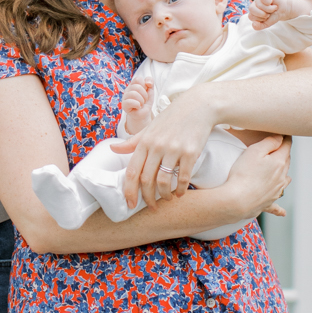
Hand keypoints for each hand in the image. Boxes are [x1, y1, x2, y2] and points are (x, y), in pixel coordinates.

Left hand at [115, 85, 218, 208]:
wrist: (198, 106)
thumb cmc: (172, 118)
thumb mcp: (149, 128)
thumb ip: (132, 142)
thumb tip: (113, 149)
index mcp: (144, 142)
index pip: (132, 171)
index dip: (129, 190)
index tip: (130, 204)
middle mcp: (156, 146)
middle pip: (146, 180)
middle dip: (147, 198)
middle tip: (151, 206)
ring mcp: (173, 149)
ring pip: (163, 181)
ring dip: (164, 195)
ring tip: (167, 199)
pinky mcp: (190, 152)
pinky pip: (183, 177)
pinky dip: (180, 189)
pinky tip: (180, 193)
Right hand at [119, 82, 151, 132]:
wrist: (143, 113)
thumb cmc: (146, 101)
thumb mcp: (150, 91)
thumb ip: (150, 82)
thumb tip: (148, 82)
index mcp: (134, 85)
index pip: (138, 79)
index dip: (145, 85)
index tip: (146, 91)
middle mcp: (128, 90)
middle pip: (137, 87)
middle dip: (144, 95)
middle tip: (144, 100)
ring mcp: (125, 97)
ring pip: (134, 94)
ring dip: (141, 100)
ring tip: (141, 104)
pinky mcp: (124, 105)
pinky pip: (130, 102)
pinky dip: (137, 104)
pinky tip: (138, 107)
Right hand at [223, 134, 290, 220]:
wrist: (237, 200)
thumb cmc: (243, 174)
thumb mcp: (255, 150)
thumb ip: (270, 142)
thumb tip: (282, 137)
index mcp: (279, 162)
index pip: (286, 146)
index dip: (286, 137)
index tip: (285, 132)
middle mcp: (281, 177)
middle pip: (286, 162)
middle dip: (284, 153)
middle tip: (280, 146)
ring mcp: (276, 191)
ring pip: (284, 180)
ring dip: (283, 174)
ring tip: (281, 171)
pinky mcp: (267, 203)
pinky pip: (276, 206)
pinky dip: (280, 208)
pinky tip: (283, 213)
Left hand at [248, 0, 284, 28]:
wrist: (284, 10)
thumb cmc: (274, 16)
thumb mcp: (267, 24)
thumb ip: (259, 27)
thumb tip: (254, 23)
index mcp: (253, 12)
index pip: (251, 16)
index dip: (260, 19)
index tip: (267, 18)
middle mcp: (254, 4)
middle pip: (252, 9)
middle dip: (262, 14)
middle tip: (269, 13)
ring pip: (259, 5)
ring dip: (269, 9)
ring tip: (273, 8)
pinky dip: (269, 1)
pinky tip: (272, 2)